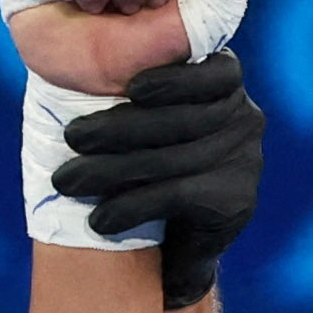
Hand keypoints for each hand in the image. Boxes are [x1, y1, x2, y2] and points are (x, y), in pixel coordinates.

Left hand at [54, 57, 265, 305]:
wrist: (177, 243)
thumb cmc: (150, 164)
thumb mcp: (147, 120)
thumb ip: (133, 93)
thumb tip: (72, 69)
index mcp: (225, 86)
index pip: (215, 72)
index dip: (175, 79)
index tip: (132, 88)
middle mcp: (245, 119)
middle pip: (181, 120)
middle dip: (118, 128)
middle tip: (71, 138)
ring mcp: (246, 162)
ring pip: (171, 160)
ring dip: (111, 170)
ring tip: (67, 181)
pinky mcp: (236, 204)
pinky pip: (175, 198)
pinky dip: (131, 207)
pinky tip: (99, 219)